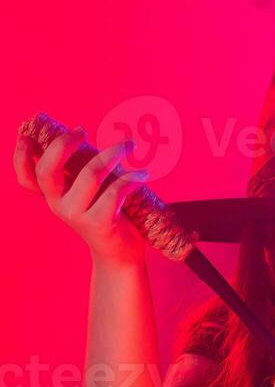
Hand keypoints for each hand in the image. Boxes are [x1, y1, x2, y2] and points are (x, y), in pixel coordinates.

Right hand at [13, 126, 148, 265]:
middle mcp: (59, 205)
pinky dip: (132, 178)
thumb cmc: (106, 216)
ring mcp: (78, 216)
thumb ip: (79, 173)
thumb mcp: (87, 195)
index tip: (27, 136)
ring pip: (90, 174)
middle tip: (83, 130)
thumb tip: (83, 137)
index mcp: (54, 196)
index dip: (20, 157)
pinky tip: (142, 175)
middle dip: (64, 144)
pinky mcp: (100, 224)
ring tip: (130, 146)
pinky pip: (115, 192)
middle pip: (48, 170)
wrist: (119, 256)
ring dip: (114, 153)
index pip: (26, 178)